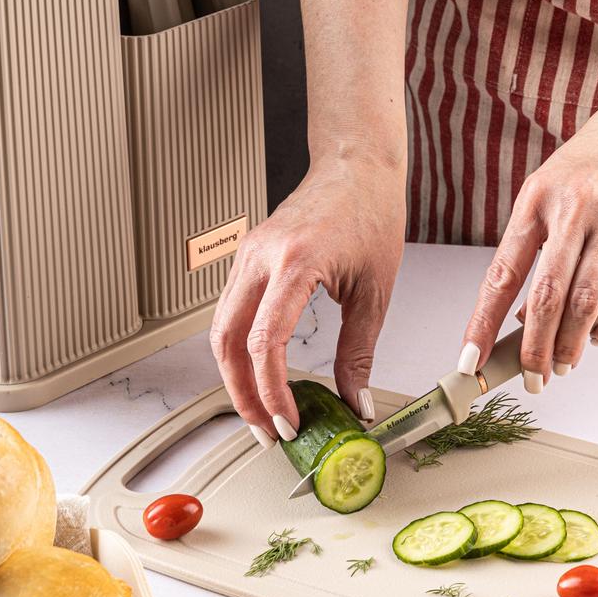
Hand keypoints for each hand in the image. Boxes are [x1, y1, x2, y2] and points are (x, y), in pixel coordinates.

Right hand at [210, 147, 405, 445]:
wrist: (357, 166)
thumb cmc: (371, 211)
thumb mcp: (375, 290)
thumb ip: (359, 351)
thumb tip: (353, 401)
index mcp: (296, 262)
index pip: (266, 342)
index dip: (272, 392)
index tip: (290, 423)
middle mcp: (261, 257)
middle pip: (227, 342)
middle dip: (242, 394)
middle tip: (268, 430)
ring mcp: (248, 255)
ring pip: (221, 328)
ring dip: (236, 374)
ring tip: (264, 409)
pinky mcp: (249, 256)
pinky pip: (231, 310)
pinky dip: (240, 346)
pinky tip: (262, 369)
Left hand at [456, 97, 597, 390]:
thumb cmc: (596, 156)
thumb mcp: (550, 187)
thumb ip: (536, 243)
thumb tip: (524, 310)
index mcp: (535, 200)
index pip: (502, 273)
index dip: (483, 321)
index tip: (469, 358)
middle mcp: (571, 211)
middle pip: (546, 297)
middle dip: (534, 349)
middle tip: (530, 379)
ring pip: (587, 304)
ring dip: (573, 346)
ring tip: (564, 365)